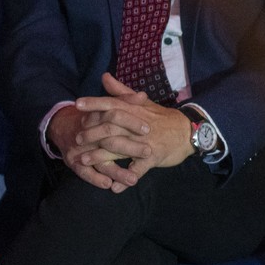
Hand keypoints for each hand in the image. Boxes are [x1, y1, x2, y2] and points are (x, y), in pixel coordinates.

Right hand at [47, 101, 146, 190]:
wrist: (62, 126)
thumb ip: (125, 101)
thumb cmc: (93, 117)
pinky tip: (109, 185)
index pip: (113, 116)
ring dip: (117, 171)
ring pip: (99, 160)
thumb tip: (143, 96)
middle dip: (129, 147)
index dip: (131, 121)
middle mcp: (87, 133)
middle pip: (108, 139)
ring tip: (134, 179)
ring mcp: (79, 149)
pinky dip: (95, 179)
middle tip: (148, 152)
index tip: (148, 128)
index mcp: (96, 117)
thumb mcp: (106, 107)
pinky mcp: (73, 161)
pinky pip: (84, 172)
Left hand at [65, 73, 193, 190]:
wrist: (188, 131)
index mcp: (136, 110)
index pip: (112, 104)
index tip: (77, 104)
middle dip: (92, 133)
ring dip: (100, 157)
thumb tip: (104, 77)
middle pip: (111, 128)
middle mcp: (138, 126)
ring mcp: (145, 142)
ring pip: (120, 149)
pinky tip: (115, 188)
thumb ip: (121, 91)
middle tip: (77, 139)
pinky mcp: (153, 157)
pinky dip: (126, 179)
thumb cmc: (162, 117)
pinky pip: (138, 169)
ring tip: (83, 162)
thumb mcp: (143, 102)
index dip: (95, 103)